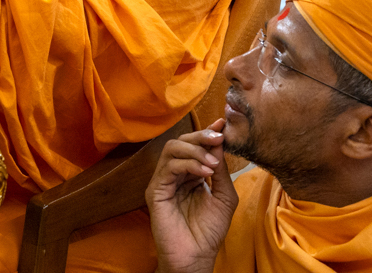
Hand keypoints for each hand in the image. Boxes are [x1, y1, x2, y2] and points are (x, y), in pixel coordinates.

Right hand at [146, 119, 238, 272]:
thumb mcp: (224, 197)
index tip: (224, 123)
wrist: (196, 256)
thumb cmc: (209, 231)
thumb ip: (222, 171)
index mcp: (190, 174)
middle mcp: (174, 174)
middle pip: (181, 141)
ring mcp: (163, 181)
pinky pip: (169, 167)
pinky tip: (204, 171)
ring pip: (172, 149)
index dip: (207, 133)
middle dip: (201, 136)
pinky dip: (188, 164)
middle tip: (219, 137)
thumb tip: (219, 143)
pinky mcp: (155, 190)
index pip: (195, 146)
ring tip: (213, 162)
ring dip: (195, 150)